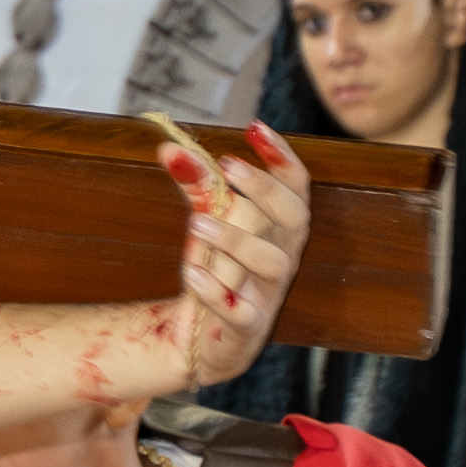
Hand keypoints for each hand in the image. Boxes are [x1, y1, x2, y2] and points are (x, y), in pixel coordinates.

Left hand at [166, 122, 311, 385]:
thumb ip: (194, 186)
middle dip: (265, 189)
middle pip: (293, 219)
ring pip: (272, 264)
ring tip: (196, 222)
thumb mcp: (207, 222)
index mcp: (279, 230)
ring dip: (236, 239)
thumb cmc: (218, 271)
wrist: (204, 339)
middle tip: (226, 164)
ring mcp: (267, 294)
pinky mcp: (246, 326)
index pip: (296, 188)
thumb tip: (169, 146)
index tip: (255, 127)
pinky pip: (240, 311)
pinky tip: (191, 272)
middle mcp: (282, 258)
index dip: (283, 157)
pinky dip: (216, 292)